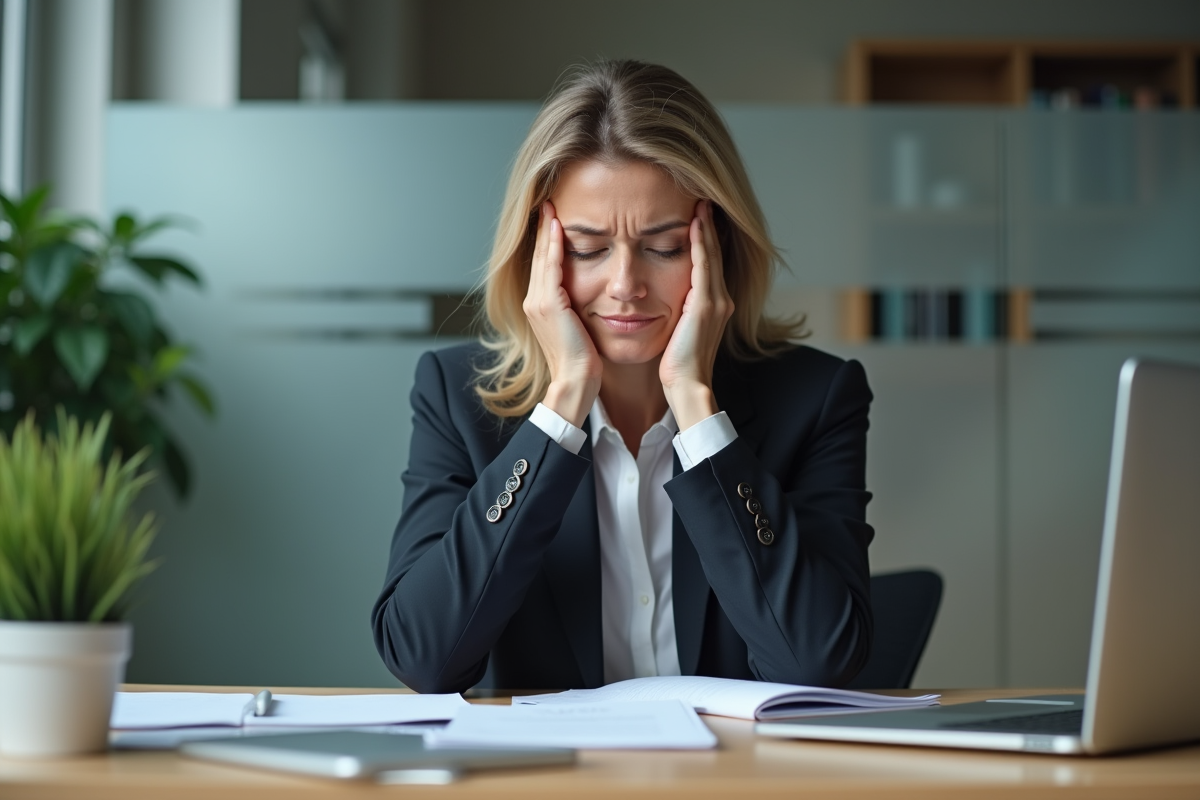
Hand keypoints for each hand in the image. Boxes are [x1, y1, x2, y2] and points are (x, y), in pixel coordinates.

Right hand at [523, 201, 601, 426]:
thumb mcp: (580, 329)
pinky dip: (554, 245)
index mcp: (540, 307)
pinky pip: (551, 267)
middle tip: (548, 202)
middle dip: (544, 229)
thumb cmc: (584, 362)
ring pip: (543, 257)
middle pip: (539, 256)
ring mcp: (538, 302)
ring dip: (547, 230)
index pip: (544, 265)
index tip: (554, 219)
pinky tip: (560, 227)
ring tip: (552, 208)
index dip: (547, 241)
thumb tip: (589, 297)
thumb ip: (578, 309)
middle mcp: (533, 301)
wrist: (576, 382)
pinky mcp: (548, 304)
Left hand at [660, 200, 734, 430]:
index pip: (709, 263)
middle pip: (714, 253)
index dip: (705, 239)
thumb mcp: (678, 332)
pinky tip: (695, 225)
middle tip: (703, 199)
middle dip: (709, 226)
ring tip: (700, 204)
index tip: (697, 216)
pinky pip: (703, 266)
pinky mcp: (706, 306)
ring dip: (706, 228)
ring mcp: (716, 302)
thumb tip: (667, 300)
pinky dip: (701, 244)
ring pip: (711, 255)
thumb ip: (678, 312)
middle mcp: (720, 299)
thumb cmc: (677, 366)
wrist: (686, 386)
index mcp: (713, 305)